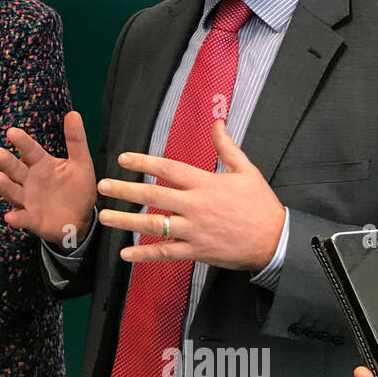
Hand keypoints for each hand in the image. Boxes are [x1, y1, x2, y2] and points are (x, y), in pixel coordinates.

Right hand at [0, 111, 96, 247]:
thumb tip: (73, 113)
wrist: (81, 218)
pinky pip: (21, 218)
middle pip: (16, 169)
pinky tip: (10, 217)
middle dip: (7, 162)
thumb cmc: (78, 188)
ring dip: (6, 186)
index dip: (21, 142)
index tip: (12, 131)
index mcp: (42, 164)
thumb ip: (76, 141)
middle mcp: (30, 180)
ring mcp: (28, 200)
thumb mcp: (81, 163)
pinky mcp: (31, 219)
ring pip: (13, 191)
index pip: (30, 150)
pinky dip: (15, 218)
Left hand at [97, 118, 283, 270]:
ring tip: (104, 217)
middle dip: (124, 190)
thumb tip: (217, 122)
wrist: (275, 240)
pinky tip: (125, 254)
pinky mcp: (196, 251)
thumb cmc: (261, 204)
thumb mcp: (246, 170)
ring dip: (126, 221)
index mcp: (205, 183)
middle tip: (102, 186)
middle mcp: (195, 206)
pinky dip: (144, 254)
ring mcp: (193, 230)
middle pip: (153, 196)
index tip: (123, 159)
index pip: (168, 169)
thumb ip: (226, 147)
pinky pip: (165, 253)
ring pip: (153, 225)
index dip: (144, 163)